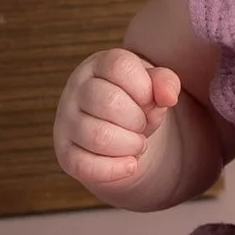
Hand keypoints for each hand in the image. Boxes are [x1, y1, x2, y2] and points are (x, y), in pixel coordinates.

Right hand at [54, 47, 183, 191]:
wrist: (116, 129)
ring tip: (136, 143)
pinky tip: (130, 165)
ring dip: (130, 145)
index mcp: (98, 65)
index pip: (119, 66)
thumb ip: (165, 82)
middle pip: (109, 102)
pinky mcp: (65, 152)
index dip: (144, 87)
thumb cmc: (134, 100)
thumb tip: (169, 96)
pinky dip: (116, 170)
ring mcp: (67, 121)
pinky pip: (86, 166)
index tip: (149, 99)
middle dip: (138, 120)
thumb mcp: (153, 86)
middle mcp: (76, 89)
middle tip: (142, 125)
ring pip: (99, 137)